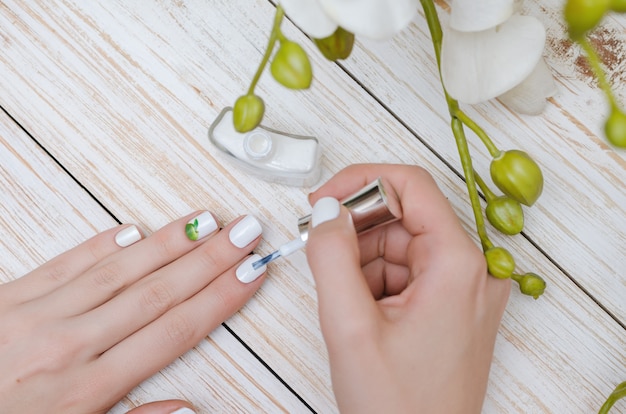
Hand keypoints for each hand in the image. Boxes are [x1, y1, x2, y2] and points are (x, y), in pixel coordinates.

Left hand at [0, 211, 265, 412]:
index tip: (249, 275)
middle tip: (245, 232)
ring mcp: (33, 316)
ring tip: (206, 221)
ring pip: (117, 271)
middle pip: (155, 294)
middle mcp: (66, 346)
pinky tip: (130, 230)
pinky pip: (61, 264)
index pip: (172, 333)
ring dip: (167, 244)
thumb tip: (186, 409)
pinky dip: (99, 244)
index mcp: (84, 391)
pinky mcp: (4, 298)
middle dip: (208, 260)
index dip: (217, 300)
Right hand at [305, 164, 509, 412]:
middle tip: (317, 246)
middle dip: (356, 228)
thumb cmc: (397, 407)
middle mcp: (473, 271)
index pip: (412, 185)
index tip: (322, 198)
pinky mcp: (454, 307)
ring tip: (344, 301)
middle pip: (405, 216)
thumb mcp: (349, 327)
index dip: (361, 182)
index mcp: (458, 265)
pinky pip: (409, 272)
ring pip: (403, 245)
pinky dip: (376, 281)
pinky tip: (361, 312)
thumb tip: (327, 211)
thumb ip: (331, 257)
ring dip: (363, 261)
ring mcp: (465, 291)